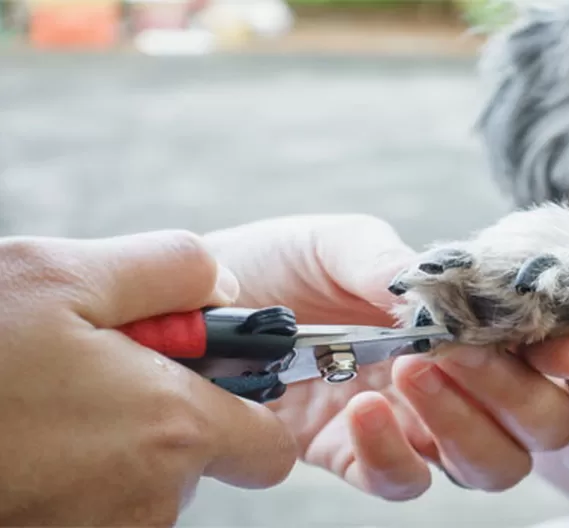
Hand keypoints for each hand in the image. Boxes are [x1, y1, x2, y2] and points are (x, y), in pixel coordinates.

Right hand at [0, 231, 295, 525]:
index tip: (211, 381)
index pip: (268, 449)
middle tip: (92, 377)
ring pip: (140, 491)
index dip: (250, 412)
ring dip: (109, 450)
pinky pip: (91, 511)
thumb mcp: (62, 274)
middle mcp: (147, 500)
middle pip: (196, 464)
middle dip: (161, 421)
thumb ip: (170, 268)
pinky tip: (23, 443)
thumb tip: (225, 285)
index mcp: (170, 429)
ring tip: (41, 407)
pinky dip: (70, 480)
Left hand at [203, 215, 568, 500]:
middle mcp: (455, 381)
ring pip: (492, 466)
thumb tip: (450, 302)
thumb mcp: (339, 243)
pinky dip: (392, 454)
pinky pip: (402, 481)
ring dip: (464, 426)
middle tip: (459, 354)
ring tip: (408, 372)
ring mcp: (412, 425)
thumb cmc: (278, 262)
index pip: (544, 351)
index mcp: (465, 324)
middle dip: (519, 395)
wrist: (195, 302)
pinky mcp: (356, 456)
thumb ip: (396, 266)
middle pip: (541, 425)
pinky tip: (359, 413)